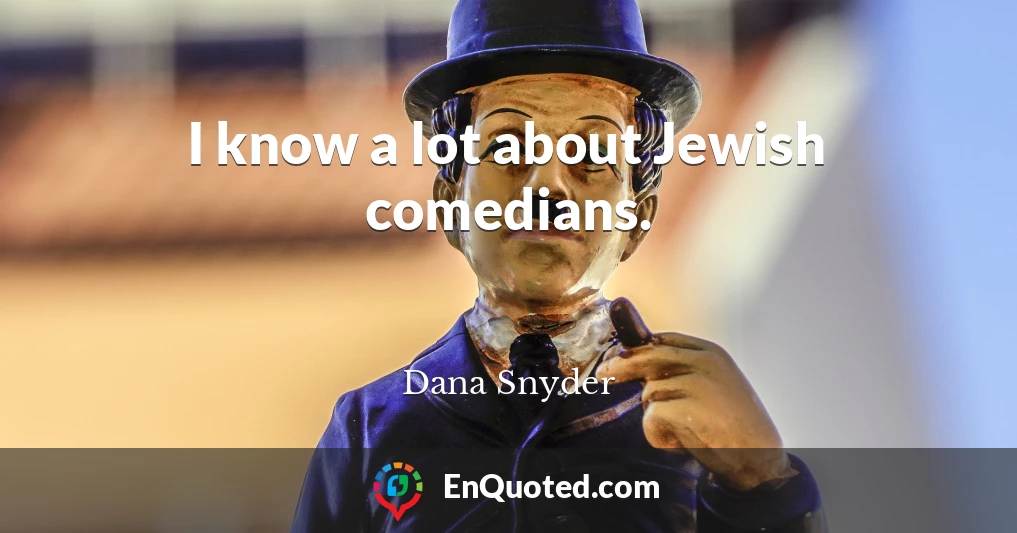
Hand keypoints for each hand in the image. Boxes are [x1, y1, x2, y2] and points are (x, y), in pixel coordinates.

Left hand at [596, 298, 792, 489]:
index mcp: (712, 353)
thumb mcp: (716, 385)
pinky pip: (651, 418)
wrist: (760, 459)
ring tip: (684, 429)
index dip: (637, 346)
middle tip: (603, 376)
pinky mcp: (685, 411)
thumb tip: (639, 367)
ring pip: (649, 392)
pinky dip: (658, 435)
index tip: (617, 354)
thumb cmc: (735, 425)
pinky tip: (683, 442)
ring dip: (656, 414)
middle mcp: (704, 363)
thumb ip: (683, 372)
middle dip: (621, 366)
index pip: (664, 339)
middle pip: (647, 356)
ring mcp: (695, 385)